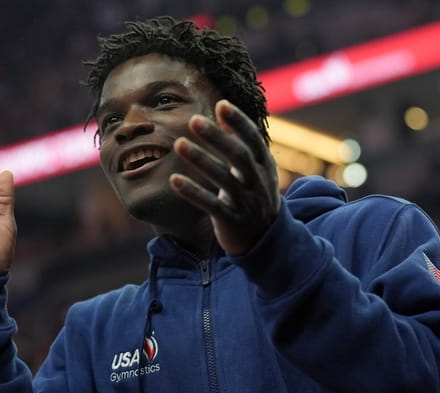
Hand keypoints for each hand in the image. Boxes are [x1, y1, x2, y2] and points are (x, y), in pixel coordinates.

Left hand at [170, 100, 280, 255]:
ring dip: (200, 160)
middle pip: (239, 156)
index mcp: (265, 167)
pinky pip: (212, 205)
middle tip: (194, 120)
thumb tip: (223, 107)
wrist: (265, 241)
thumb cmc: (253, 196)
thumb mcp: (254, 169)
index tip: (221, 104)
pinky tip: (174, 180)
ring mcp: (247, 203)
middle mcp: (258, 183)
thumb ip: (239, 140)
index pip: (253, 140)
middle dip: (217, 138)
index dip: (239, 122)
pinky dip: (193, 192)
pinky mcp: (233, 222)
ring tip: (179, 144)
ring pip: (224, 179)